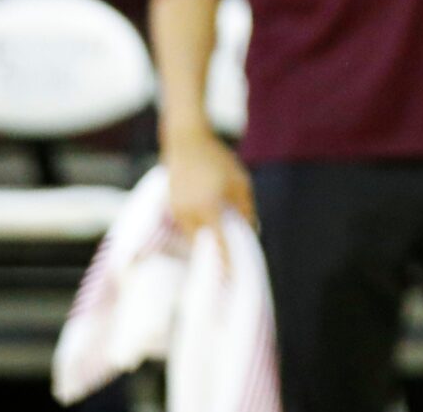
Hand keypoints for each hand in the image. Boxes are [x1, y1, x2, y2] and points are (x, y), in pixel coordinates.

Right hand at [162, 124, 253, 255]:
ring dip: (207, 236)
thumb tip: (251, 230)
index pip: (218, 244)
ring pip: (194, 235)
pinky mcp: (171, 208)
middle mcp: (188, 215)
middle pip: (205, 243)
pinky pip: (186, 226)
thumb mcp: (240, 183)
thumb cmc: (217, 160)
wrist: (186, 142)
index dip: (225, 263)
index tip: (230, 280)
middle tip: (232, 251)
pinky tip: (208, 216)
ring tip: (221, 229)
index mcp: (208, 209)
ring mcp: (176, 212)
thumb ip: (246, 209)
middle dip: (217, 248)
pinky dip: (198, 227)